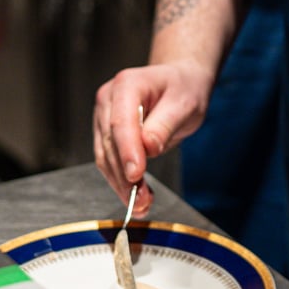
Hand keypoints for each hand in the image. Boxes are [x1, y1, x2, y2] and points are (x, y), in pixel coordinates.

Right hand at [93, 59, 214, 213]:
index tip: (136, 175)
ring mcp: (104, 116)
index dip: (127, 151)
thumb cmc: (183, 89)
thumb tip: (148, 148)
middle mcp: (109, 99)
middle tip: (143, 201)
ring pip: (106, 156)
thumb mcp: (184, 104)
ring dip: (121, 184)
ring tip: (141, 205)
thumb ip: (165, 125)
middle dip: (125, 176)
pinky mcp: (106, 133)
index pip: (121, 122)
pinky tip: (136, 196)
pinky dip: (120, 181)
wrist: (179, 83)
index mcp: (127, 84)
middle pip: (110, 143)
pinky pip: (109, 160)